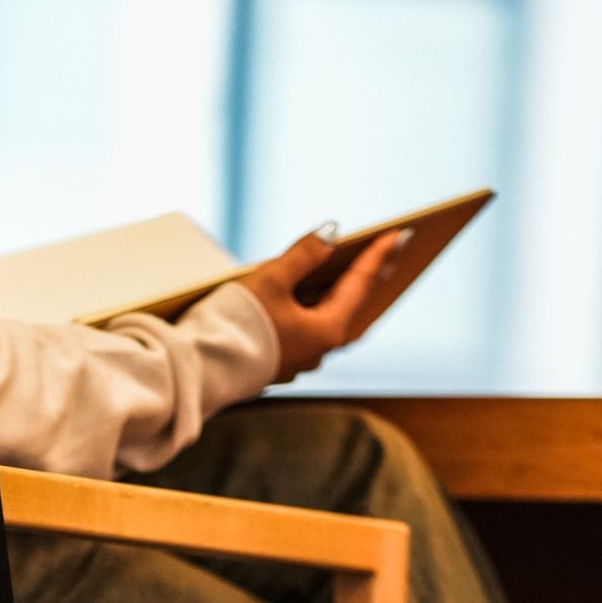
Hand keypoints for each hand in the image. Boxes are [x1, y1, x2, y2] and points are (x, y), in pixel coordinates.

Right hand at [237, 227, 407, 383]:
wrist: (200, 368)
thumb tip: (331, 236)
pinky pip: (309, 329)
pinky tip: (316, 297)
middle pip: (352, 305)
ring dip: (344, 293)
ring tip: (356, 272)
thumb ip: (304, 254)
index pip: (361, 283)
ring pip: (331, 319)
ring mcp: (300, 359)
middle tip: (392, 253)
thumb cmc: (236, 324)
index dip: (379, 254)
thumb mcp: (272, 278)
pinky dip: (319, 307)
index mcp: (327, 330)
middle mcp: (320, 350)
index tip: (400, 234)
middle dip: (370, 276)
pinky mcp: (280, 361)